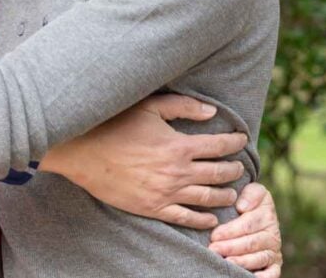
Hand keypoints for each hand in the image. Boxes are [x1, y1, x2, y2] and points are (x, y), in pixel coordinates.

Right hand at [40, 94, 246, 228]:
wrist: (83, 152)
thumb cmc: (114, 124)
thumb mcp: (149, 107)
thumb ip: (183, 106)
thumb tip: (212, 111)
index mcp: (179, 145)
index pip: (219, 146)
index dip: (234, 142)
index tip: (241, 139)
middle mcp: (178, 171)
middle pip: (218, 173)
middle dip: (233, 170)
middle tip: (239, 167)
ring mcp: (166, 192)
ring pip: (207, 198)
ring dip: (224, 195)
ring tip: (231, 193)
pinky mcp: (153, 207)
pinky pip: (185, 217)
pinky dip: (202, 218)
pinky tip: (211, 217)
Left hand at [209, 181, 282, 276]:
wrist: (255, 213)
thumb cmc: (244, 201)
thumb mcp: (251, 191)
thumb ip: (250, 193)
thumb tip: (242, 207)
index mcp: (267, 214)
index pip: (248, 224)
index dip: (230, 230)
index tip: (214, 235)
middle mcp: (272, 233)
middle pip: (251, 242)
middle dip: (231, 247)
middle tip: (213, 249)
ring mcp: (273, 250)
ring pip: (259, 258)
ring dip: (242, 261)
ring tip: (226, 262)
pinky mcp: (274, 265)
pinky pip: (272, 273)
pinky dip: (264, 277)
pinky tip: (252, 277)